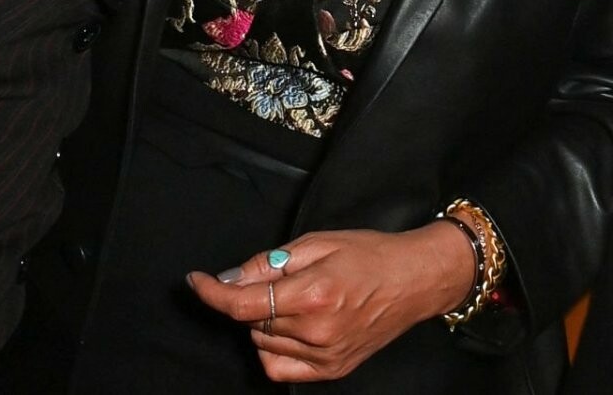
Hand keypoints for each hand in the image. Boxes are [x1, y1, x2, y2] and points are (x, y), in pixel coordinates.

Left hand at [187, 224, 475, 381]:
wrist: (415, 280)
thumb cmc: (370, 254)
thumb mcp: (318, 242)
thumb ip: (269, 263)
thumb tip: (230, 278)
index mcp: (312, 294)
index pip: (243, 303)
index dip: (213, 292)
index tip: (197, 281)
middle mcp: (316, 331)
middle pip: (252, 320)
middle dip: (252, 296)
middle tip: (280, 277)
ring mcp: (325, 356)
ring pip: (262, 342)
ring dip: (264, 320)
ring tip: (297, 298)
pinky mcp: (332, 370)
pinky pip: (280, 367)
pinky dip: (273, 347)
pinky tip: (291, 328)